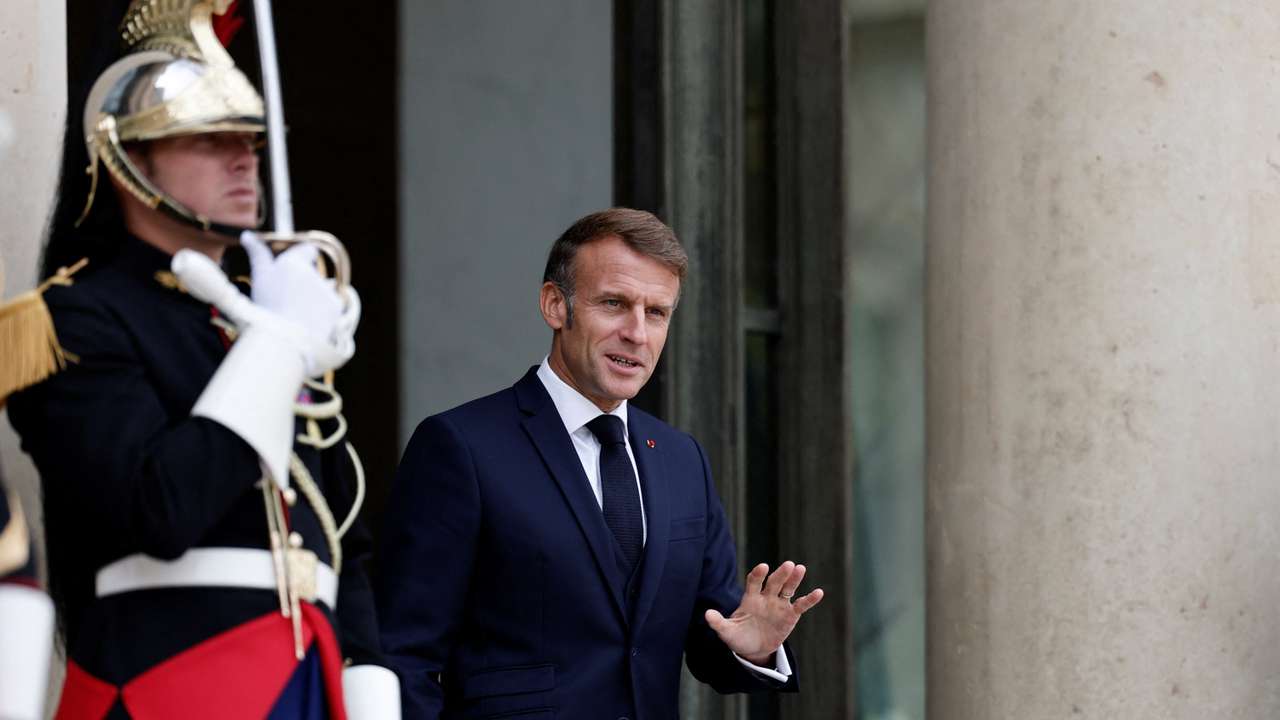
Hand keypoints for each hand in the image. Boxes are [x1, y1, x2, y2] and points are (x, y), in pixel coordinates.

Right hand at [241, 231, 342, 341]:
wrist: (284, 339)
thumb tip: (248, 236)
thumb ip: (258, 254)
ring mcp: (327, 290)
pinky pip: (331, 304)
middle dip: (304, 282)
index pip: (309, 249)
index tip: (293, 270)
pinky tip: (308, 321)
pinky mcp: (336, 306)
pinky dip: (322, 311)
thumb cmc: (266, 308)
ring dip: (314, 296)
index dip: (303, 258)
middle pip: (312, 273)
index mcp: (294, 262)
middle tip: (288, 299)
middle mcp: (313, 273)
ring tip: (297, 312)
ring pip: (322, 289)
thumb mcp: (259, 278)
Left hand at [704, 561, 823, 665]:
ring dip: (794, 579)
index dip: (758, 574)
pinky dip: (809, 599)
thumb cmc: (738, 637)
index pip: (754, 581)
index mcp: (750, 598)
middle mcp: (766, 597)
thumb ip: (719, 623)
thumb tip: (707, 615)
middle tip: (788, 564)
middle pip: (774, 582)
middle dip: (780, 574)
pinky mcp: (790, 615)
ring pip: (788, 589)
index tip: (763, 567)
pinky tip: (818, 592)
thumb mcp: (727, 632)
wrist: (753, 649)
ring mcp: (779, 605)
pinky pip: (801, 605)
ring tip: (801, 568)